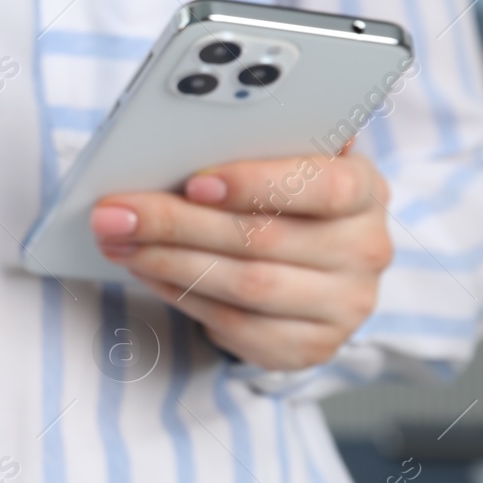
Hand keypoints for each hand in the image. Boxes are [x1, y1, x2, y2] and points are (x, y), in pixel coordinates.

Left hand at [90, 152, 393, 371]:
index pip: (323, 185)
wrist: (315, 269)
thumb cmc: (287, 200)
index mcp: (365, 190)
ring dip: (168, 261)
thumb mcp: (288, 164)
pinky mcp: (311, 347)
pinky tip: (147, 272)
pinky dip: (181, 296)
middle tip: (117, 212)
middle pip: (262, 238)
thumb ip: (260, 145)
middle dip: (177, 223)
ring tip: (120, 240)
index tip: (194, 181)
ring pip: (243, 286)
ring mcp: (343, 306)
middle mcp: (365, 250)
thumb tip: (185, 134)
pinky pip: (234, 324)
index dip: (256, 183)